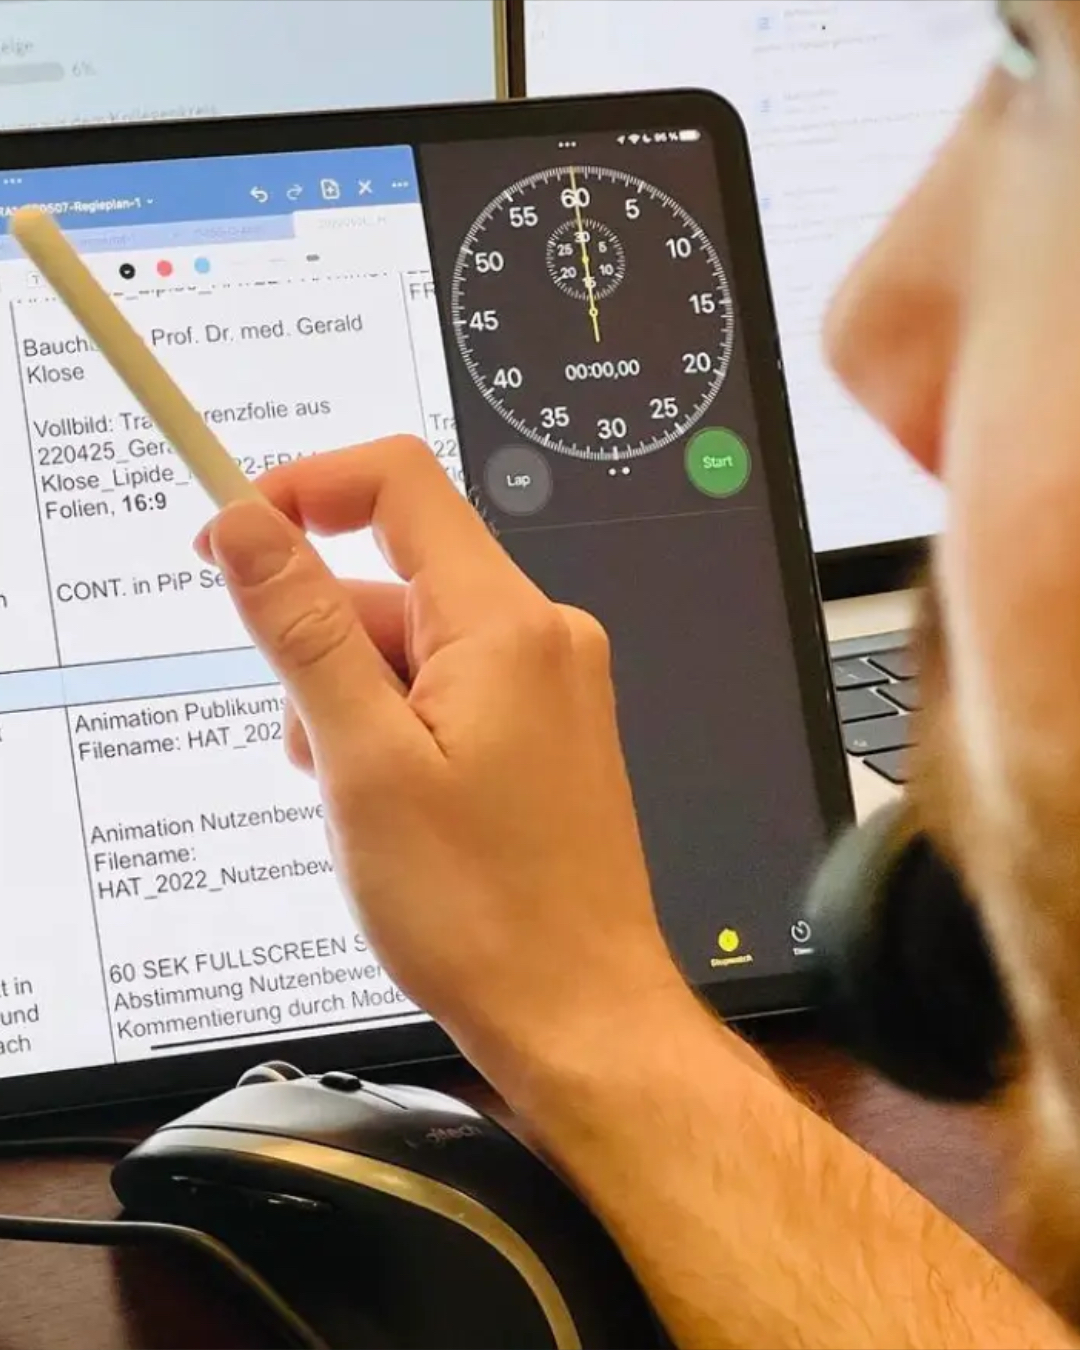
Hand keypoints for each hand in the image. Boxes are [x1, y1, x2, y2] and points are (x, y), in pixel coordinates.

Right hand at [196, 437, 686, 1090]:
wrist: (575, 1011)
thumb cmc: (488, 913)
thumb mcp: (364, 763)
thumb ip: (302, 629)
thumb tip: (249, 527)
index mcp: (505, 624)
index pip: (396, 483)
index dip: (301, 489)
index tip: (233, 532)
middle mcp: (540, 638)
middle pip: (393, 578)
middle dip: (323, 648)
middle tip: (314, 748)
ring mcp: (547, 686)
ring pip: (411, 646)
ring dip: (354, 704)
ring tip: (362, 803)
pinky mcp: (541, 730)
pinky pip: (445, 692)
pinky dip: (395, 731)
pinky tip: (394, 810)